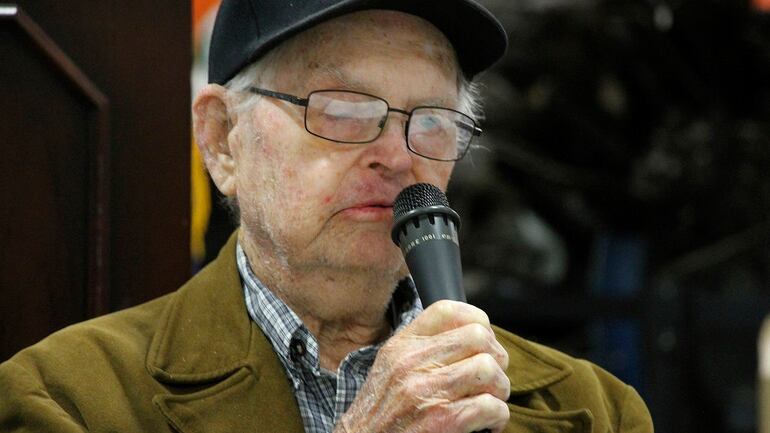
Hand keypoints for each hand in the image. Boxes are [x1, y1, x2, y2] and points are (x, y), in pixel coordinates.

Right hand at [335, 300, 510, 432]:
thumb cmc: (381, 416)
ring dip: (499, 389)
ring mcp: (425, 391)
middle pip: (477, 337)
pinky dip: (498, 417)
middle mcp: (411, 363)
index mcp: (401, 347)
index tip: (483, 343)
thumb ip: (420, 351)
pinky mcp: (441, 421)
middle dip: (496, 360)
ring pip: (488, 369)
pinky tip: (487, 424)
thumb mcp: (390, 371)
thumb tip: (469, 337)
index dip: (477, 322)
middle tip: (492, 380)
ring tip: (491, 402)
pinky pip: (490, 406)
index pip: (448, 311)